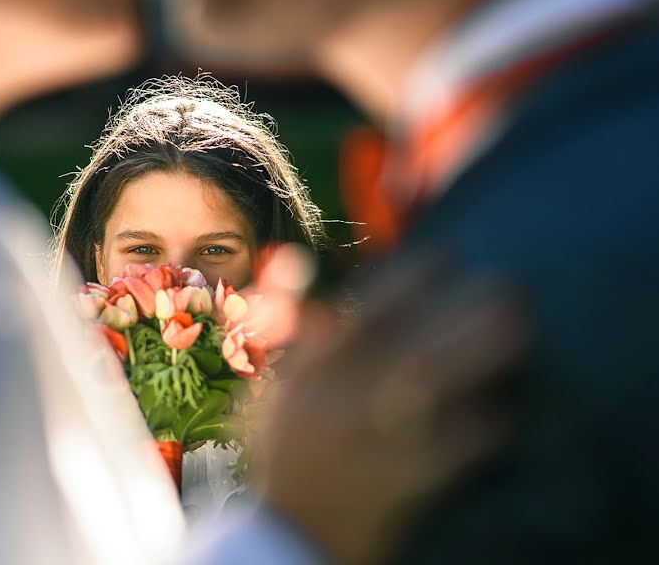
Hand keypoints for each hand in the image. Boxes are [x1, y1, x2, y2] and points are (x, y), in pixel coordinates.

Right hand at [255, 255, 526, 563]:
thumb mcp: (273, 397)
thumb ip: (290, 340)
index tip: (448, 258)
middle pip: (410, 343)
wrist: (288, 539)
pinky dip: (480, 429)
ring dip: (481, 357)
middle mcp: (336, 401)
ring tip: (521, 333)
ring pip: (432, 387)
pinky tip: (504, 414)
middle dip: (463, 313)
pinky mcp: (394, 487)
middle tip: (508, 288)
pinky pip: (449, 451)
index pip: (362, 312)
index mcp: (309, 374)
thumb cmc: (286, 460)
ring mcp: (367, 445)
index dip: (410, 279)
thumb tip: (308, 279)